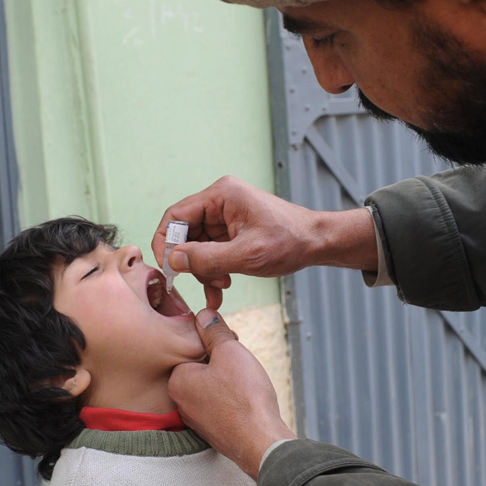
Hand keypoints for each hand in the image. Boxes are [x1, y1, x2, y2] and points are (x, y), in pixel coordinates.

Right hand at [152, 176, 375, 308]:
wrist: (317, 243)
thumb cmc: (290, 241)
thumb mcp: (247, 255)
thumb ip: (208, 259)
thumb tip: (173, 260)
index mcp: (222, 195)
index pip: (176, 216)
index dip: (167, 243)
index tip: (169, 269)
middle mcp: (220, 201)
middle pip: (185, 233)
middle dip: (192, 262)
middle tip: (208, 282)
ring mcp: (226, 217)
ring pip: (197, 247)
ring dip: (205, 271)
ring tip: (222, 287)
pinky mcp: (232, 231)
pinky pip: (211, 252)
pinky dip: (213, 271)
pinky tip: (221, 290)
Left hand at [169, 310, 294, 478]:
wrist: (259, 439)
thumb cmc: (243, 396)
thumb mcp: (229, 351)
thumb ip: (214, 331)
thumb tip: (203, 315)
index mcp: (177, 379)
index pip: (191, 347)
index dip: (215, 341)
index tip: (232, 344)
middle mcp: (180, 400)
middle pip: (201, 365)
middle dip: (222, 360)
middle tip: (241, 363)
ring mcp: (195, 417)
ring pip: (211, 383)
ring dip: (229, 377)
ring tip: (246, 381)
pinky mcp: (211, 427)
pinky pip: (219, 401)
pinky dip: (232, 396)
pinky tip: (246, 398)